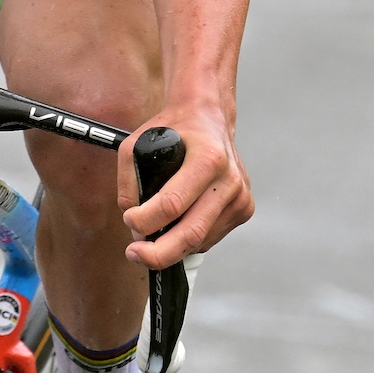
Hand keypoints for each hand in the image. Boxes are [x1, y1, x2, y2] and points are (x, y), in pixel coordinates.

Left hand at [121, 104, 251, 268]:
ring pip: (200, 241)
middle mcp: (229, 180)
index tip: (129, 220)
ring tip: (152, 237)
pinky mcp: (244, 209)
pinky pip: (210, 238)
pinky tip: (177, 226)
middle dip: (158, 253)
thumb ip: (129, 183)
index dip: (145, 221)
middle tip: (135, 254)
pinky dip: (189, 240)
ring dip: (171, 248)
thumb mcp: (138, 144)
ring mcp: (240, 197)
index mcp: (208, 158)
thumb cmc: (175, 129)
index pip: (172, 204)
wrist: (209, 118)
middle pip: (191, 233)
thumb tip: (135, 226)